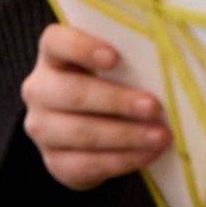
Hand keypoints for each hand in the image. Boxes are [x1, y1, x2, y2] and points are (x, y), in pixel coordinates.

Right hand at [19, 23, 170, 190]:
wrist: (90, 132)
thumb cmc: (110, 85)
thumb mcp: (114, 67)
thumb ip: (128, 60)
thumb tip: (165, 64)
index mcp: (53, 56)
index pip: (56, 43)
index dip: (82, 48)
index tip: (114, 57)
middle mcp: (39, 89)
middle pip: (73, 92)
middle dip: (117, 101)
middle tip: (154, 106)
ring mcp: (42, 128)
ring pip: (81, 133)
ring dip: (126, 135)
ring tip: (160, 136)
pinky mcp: (54, 162)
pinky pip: (87, 164)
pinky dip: (122, 160)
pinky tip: (147, 154)